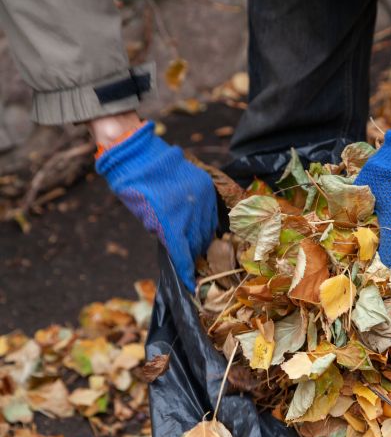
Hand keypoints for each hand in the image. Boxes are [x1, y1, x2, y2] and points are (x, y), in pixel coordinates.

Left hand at [95, 121, 217, 289]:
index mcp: (172, 219)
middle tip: (191, 264)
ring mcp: (202, 196)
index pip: (183, 252)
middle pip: (198, 241)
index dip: (187, 271)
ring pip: (208, 227)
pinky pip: (212, 212)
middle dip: (194, 254)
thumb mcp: (143, 215)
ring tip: (197, 248)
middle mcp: (191, 208)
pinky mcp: (206, 186)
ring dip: (202, 239)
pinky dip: (208, 223)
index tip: (191, 285)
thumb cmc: (133, 185)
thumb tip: (176, 246)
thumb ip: (162, 232)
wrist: (138, 151)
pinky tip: (203, 229)